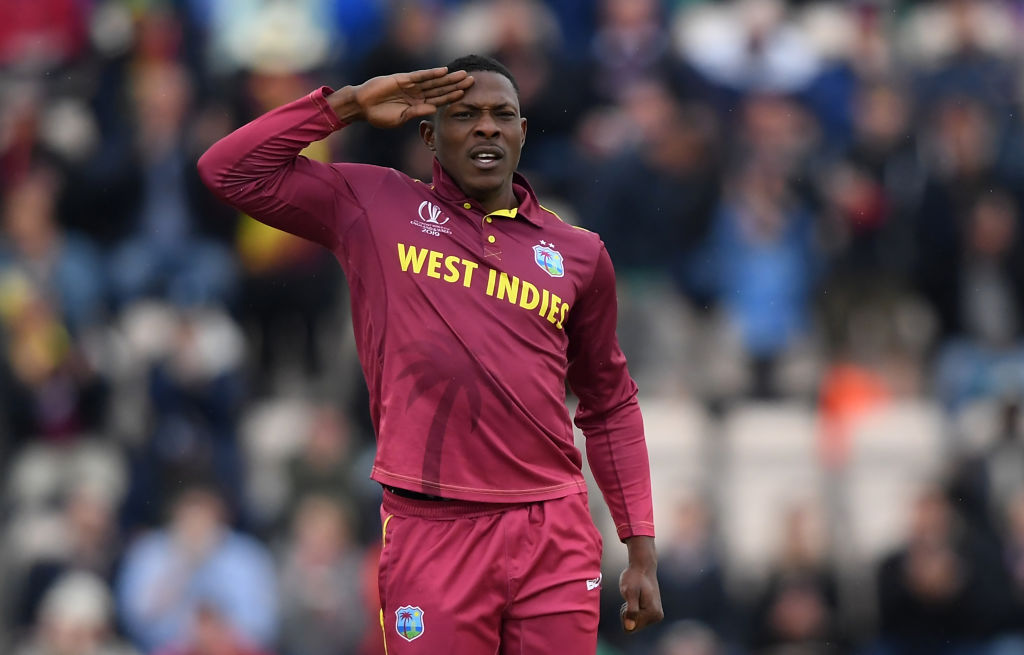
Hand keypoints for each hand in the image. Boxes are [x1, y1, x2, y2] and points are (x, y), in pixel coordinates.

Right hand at [330, 68, 473, 127]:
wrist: (362, 107)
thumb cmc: (379, 116)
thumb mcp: (401, 118)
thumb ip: (417, 113)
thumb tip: (434, 109)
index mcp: (418, 106)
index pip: (439, 101)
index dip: (452, 97)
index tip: (466, 95)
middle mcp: (417, 94)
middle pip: (441, 89)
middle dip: (456, 85)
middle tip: (472, 80)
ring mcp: (411, 86)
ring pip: (434, 81)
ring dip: (448, 78)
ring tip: (463, 74)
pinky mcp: (403, 79)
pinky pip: (420, 75)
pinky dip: (432, 73)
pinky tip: (443, 71)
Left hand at [619, 536, 663, 632]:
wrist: (643, 567)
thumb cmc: (634, 578)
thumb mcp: (629, 592)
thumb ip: (631, 610)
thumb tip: (630, 627)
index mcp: (652, 614)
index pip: (630, 628)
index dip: (625, 615)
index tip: (629, 600)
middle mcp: (657, 616)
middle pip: (633, 627)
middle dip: (628, 613)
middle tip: (631, 597)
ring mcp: (656, 614)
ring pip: (635, 622)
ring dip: (630, 610)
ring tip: (634, 596)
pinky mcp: (654, 611)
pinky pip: (638, 618)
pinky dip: (634, 609)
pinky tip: (637, 598)